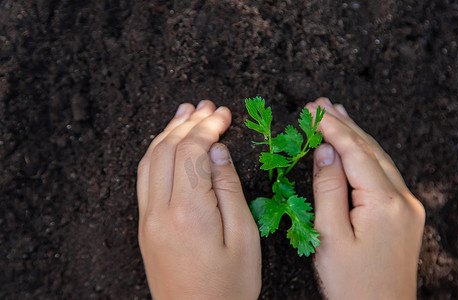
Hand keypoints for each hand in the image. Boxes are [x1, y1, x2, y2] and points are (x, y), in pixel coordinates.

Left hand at [136, 100, 260, 299]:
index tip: (224, 113)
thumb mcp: (244, 238)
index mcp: (189, 213)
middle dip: (189, 122)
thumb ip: (229, 189)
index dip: (208, 127)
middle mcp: (160, 211)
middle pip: (167, 149)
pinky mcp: (146, 226)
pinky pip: (145, 178)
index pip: (192, 152)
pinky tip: (168, 143)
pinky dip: (156, 152)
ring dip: (168, 132)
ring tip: (186, 112)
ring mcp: (148, 218)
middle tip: (208, 106)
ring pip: (150, 160)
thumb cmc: (229, 287)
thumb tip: (218, 152)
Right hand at [306, 98, 424, 298]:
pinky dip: (367, 156)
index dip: (332, 128)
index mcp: (383, 202)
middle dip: (345, 124)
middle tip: (321, 102)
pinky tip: (356, 149)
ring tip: (338, 114)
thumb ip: (328, 189)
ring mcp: (408, 206)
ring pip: (380, 159)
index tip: (312, 109)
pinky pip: (385, 174)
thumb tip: (325, 151)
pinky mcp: (407, 214)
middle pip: (370, 149)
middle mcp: (403, 198)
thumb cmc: (351, 283)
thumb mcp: (330, 236)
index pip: (355, 152)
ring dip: (357, 136)